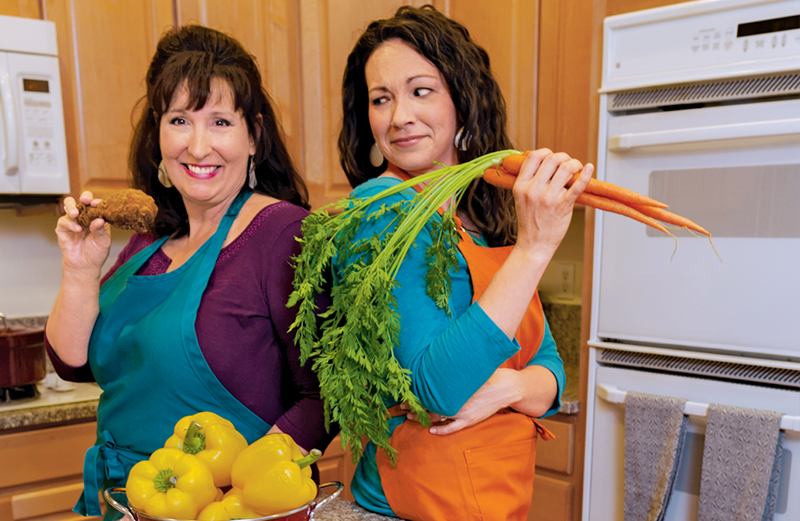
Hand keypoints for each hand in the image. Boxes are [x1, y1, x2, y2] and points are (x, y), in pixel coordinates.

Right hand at [58, 191, 111, 273]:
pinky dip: (70, 224)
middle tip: (85, 200)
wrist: (84, 265)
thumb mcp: (103, 242)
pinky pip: (64, 221)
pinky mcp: (63, 228)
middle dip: (84, 197)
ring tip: (76, 214)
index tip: (97, 204)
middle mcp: (85, 217)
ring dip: (73, 208)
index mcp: (97, 218)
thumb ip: (101, 230)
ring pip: (70, 206)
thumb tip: (99, 219)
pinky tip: (77, 229)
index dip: (97, 202)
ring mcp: (73, 221)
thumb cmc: (96, 253)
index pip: (97, 205)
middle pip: (83, 201)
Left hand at [401, 369, 520, 435]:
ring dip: (422, 418)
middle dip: (413, 406)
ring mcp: (462, 413)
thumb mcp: (468, 370)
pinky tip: (431, 430)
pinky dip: (441, 430)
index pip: (428, 392)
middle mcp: (456, 401)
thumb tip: (437, 361)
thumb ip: (452, 370)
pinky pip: (452, 428)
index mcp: (453, 388)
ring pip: (436, 418)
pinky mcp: (470, 420)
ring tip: (409, 417)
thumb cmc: (488, 374)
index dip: (415, 394)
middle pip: (428, 405)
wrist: (507, 387)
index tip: (405, 393)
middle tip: (402, 406)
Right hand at [512, 149, 592, 255]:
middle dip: (563, 157)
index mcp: (521, 186)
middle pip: (552, 159)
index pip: (533, 157)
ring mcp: (548, 198)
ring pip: (565, 168)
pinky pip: (577, 185)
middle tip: (568, 162)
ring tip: (576, 168)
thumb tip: (543, 163)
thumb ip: (529, 181)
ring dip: (574, 163)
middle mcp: (533, 190)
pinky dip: (586, 174)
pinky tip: (589, 168)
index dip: (545, 152)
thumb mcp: (521, 199)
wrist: (534, 244)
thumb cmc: (530, 222)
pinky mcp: (563, 206)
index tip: (552, 156)